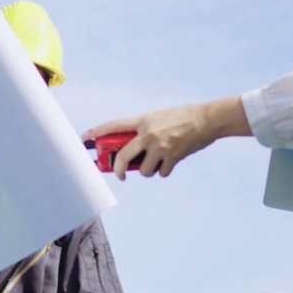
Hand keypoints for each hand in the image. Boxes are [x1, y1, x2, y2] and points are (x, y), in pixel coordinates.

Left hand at [83, 97, 249, 179]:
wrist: (207, 119)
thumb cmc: (182, 118)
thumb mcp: (158, 118)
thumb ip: (143, 130)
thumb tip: (131, 150)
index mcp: (142, 121)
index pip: (113, 126)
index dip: (96, 132)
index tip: (85, 139)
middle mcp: (148, 133)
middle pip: (122, 156)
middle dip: (117, 169)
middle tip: (119, 174)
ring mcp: (160, 146)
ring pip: (143, 171)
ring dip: (148, 171)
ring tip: (157, 162)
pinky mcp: (172, 157)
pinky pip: (161, 173)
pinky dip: (164, 171)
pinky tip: (171, 162)